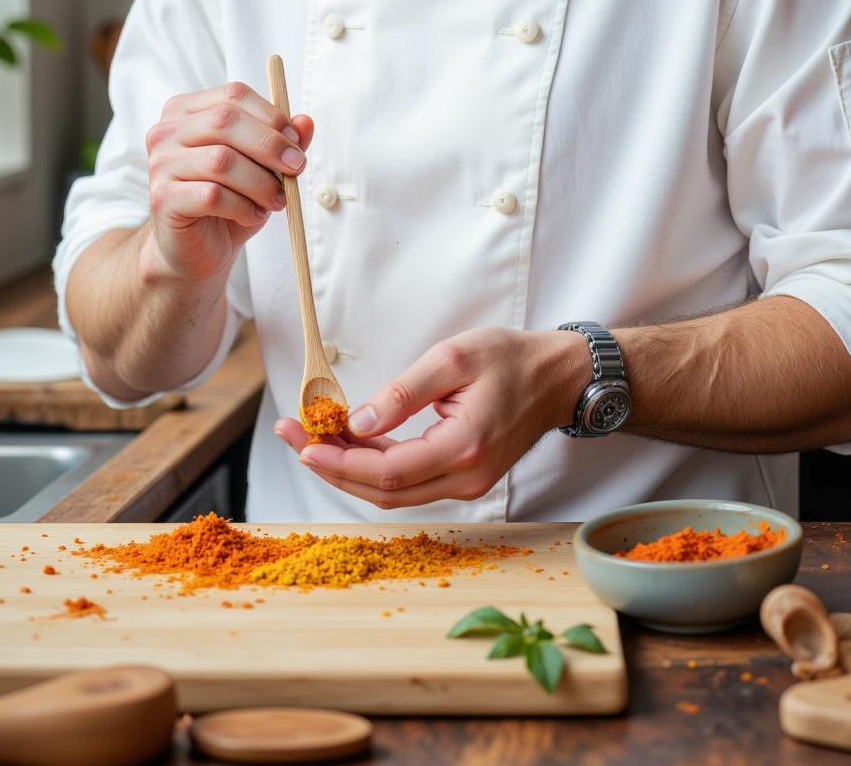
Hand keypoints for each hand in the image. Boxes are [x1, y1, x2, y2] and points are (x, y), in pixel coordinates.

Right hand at [142, 82, 313, 283]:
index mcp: (187, 110)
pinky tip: (253, 215)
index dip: (271, 116)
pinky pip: (212, 195)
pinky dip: (243, 206)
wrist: (196, 249)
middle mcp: (167, 131)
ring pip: (220, 160)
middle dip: (269, 145)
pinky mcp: (162, 198)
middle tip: (296, 168)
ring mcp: (160, 164)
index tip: (296, 143)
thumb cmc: (228, 201)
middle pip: (225, 120)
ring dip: (261, 182)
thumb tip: (305, 122)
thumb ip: (282, 142)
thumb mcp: (261, 168)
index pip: (233, 95)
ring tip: (277, 200)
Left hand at [274, 326, 593, 508]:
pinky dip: (374, 466)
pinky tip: (350, 442)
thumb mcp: (453, 357)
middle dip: (332, 467)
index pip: (387, 472)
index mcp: (464, 448)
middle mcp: (466, 478)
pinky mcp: (463, 478)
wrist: (557, 377)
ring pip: (393, 492)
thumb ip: (404, 392)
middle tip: (292, 437)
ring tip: (312, 436)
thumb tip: (358, 421)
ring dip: (349, 468)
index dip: (340, 462)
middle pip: (383, 492)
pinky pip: (409, 482)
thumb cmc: (511, 359)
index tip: (303, 443)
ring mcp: (466, 483)